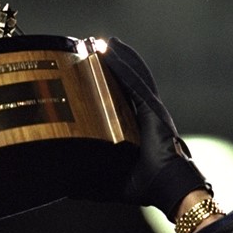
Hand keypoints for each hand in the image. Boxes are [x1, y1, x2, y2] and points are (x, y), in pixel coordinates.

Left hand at [99, 37, 211, 220]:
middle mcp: (144, 115)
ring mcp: (150, 110)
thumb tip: (65, 185)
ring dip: (117, 58)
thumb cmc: (146, 187)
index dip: (106, 84)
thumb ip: (87, 181)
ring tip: (100, 43)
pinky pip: (136, 81)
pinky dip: (124, 64)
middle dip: (110, 65)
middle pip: (125, 82)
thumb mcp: (108, 182)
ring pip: (132, 76)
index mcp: (136, 129)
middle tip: (91, 48)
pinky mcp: (153, 109)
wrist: (168, 189)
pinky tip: (111, 50)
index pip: (119, 100)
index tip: (89, 71)